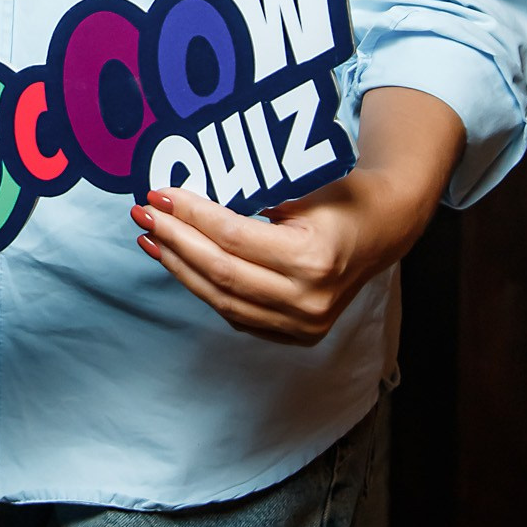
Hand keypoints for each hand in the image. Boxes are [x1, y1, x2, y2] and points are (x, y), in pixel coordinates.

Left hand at [131, 85, 465, 345]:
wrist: (382, 232)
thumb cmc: (341, 201)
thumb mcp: (303, 192)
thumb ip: (252, 205)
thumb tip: (184, 201)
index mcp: (313, 259)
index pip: (233, 237)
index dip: (191, 215)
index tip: (160, 194)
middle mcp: (307, 299)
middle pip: (221, 271)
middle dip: (175, 240)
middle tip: (144, 214)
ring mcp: (302, 324)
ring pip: (222, 299)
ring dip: (180, 267)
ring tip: (152, 239)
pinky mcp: (295, 335)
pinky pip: (236, 313)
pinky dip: (204, 288)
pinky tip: (180, 263)